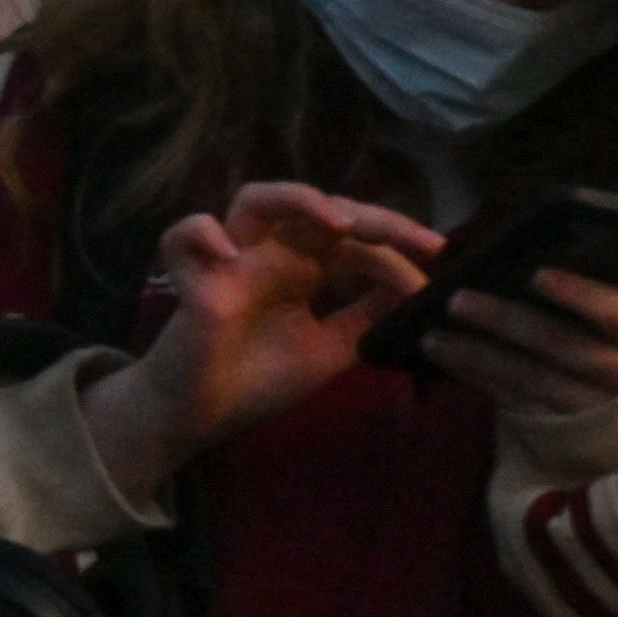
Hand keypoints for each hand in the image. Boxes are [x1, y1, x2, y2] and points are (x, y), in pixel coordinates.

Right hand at [78, 183, 435, 504]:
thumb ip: (367, 317)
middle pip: (321, 210)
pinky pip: (182, 236)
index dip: (398, 252)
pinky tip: (231, 254)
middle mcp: (271, 255)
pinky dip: (201, 233)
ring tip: (339, 224)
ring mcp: (232, 262)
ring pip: (255, 199)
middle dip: (375, 217)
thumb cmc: (260, 379)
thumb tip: (418, 291)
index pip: (357, 241)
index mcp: (305, 268)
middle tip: (418, 241)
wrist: (202, 417)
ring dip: (299, 199)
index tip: (436, 273)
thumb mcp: (331, 348)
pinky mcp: (193, 283)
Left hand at [425, 269, 617, 421]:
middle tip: (458, 300)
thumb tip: (551, 242)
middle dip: (505, 322)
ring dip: (477, 354)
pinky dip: (478, 378)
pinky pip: (515, 400)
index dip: (579, 295)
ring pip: (530, 377)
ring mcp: (593, 405)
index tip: (537, 274)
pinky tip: (447, 357)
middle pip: (561, 345)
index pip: (616, 314)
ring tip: (433, 334)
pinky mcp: (563, 426)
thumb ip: (611, 277)